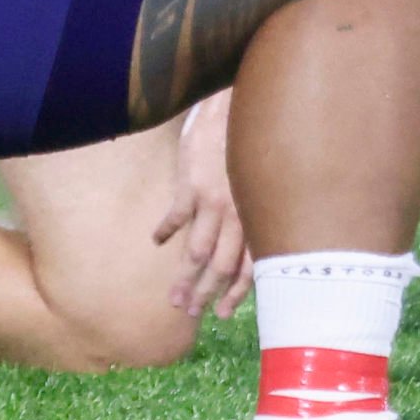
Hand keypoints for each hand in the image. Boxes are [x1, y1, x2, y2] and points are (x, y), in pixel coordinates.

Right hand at [151, 93, 251, 319]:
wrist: (238, 106)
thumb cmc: (254, 143)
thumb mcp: (262, 182)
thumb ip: (255, 211)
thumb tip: (253, 240)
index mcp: (257, 217)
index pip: (248, 267)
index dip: (235, 294)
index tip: (222, 313)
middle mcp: (238, 215)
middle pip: (220, 267)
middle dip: (204, 294)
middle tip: (188, 312)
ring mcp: (214, 202)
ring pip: (197, 252)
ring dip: (183, 277)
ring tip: (171, 296)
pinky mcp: (191, 185)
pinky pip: (176, 217)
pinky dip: (165, 230)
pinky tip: (157, 239)